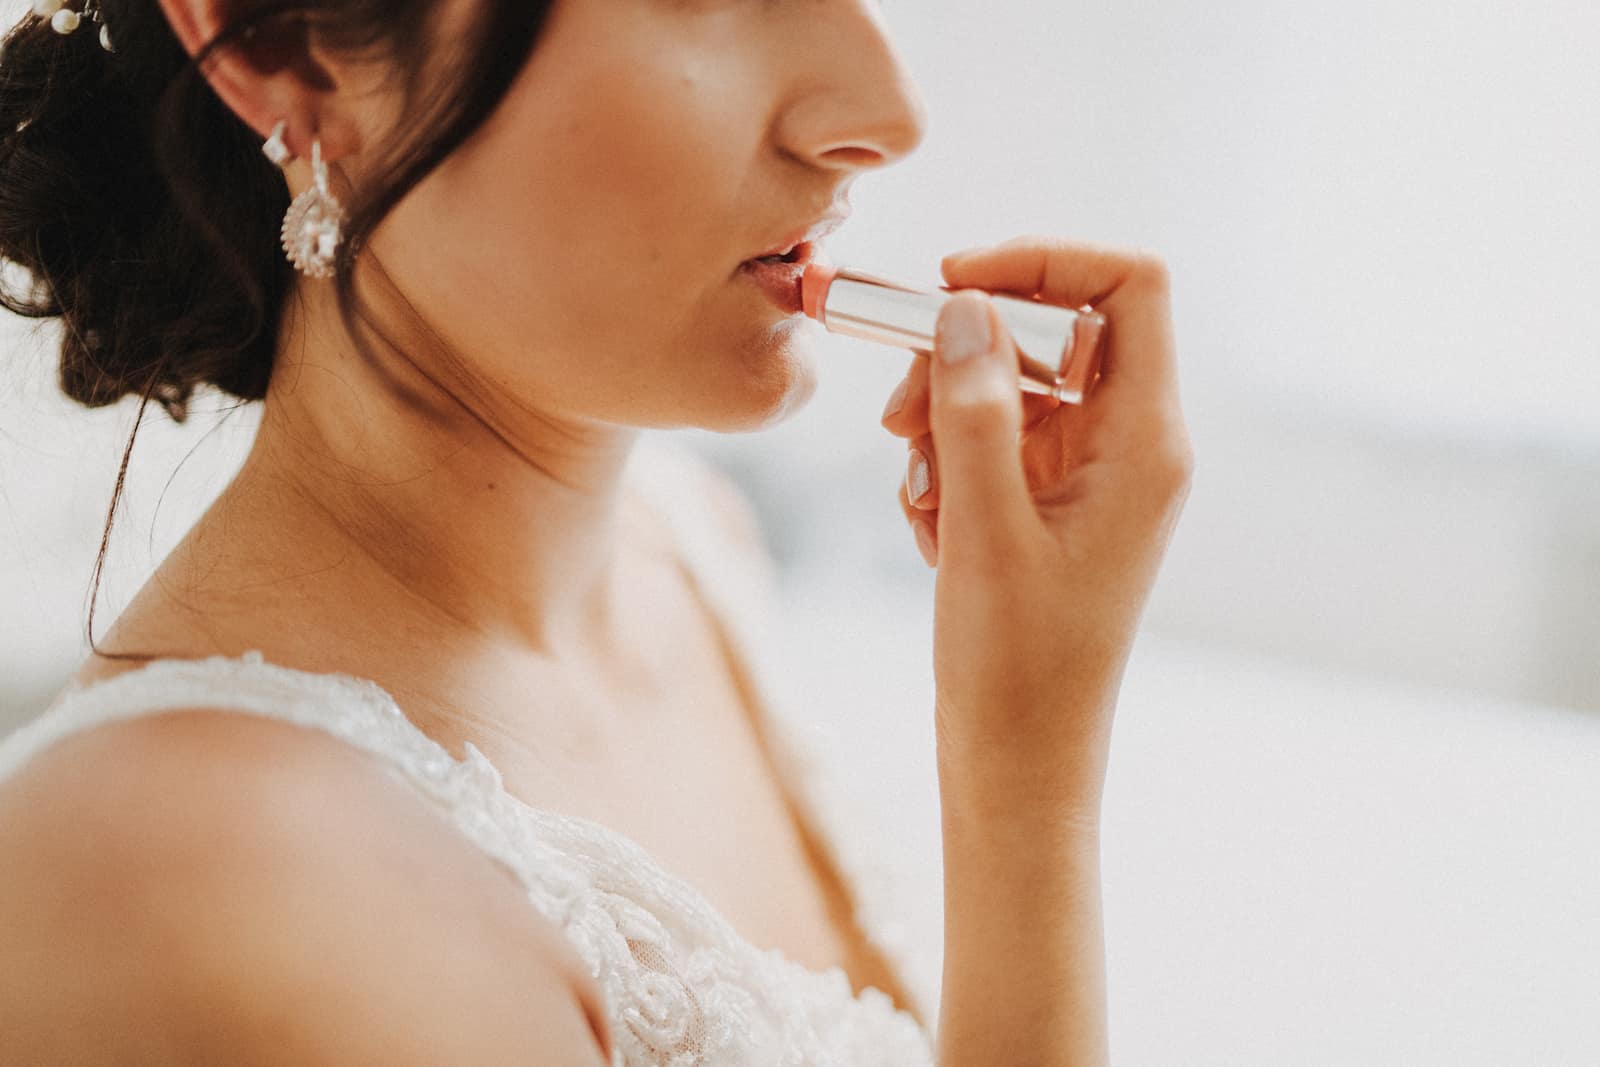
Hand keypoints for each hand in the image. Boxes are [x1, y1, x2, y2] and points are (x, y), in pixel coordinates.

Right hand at [880, 236, 1192, 817]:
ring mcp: (1088, 474)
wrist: (1018, 760)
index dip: (1044, 260)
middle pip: (1051, 331)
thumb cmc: (1016, 664)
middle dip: (964, 357)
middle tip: (901, 418)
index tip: (953, 285)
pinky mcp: (1049, 503)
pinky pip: (992, 439)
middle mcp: (1127, 445)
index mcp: (1144, 442)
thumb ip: (975, 411)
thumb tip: (963, 309)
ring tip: (920, 499)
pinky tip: (931, 532)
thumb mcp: (984, 530)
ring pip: (1010, 385)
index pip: (1129, 286)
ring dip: (945, 419)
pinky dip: (947, 466)